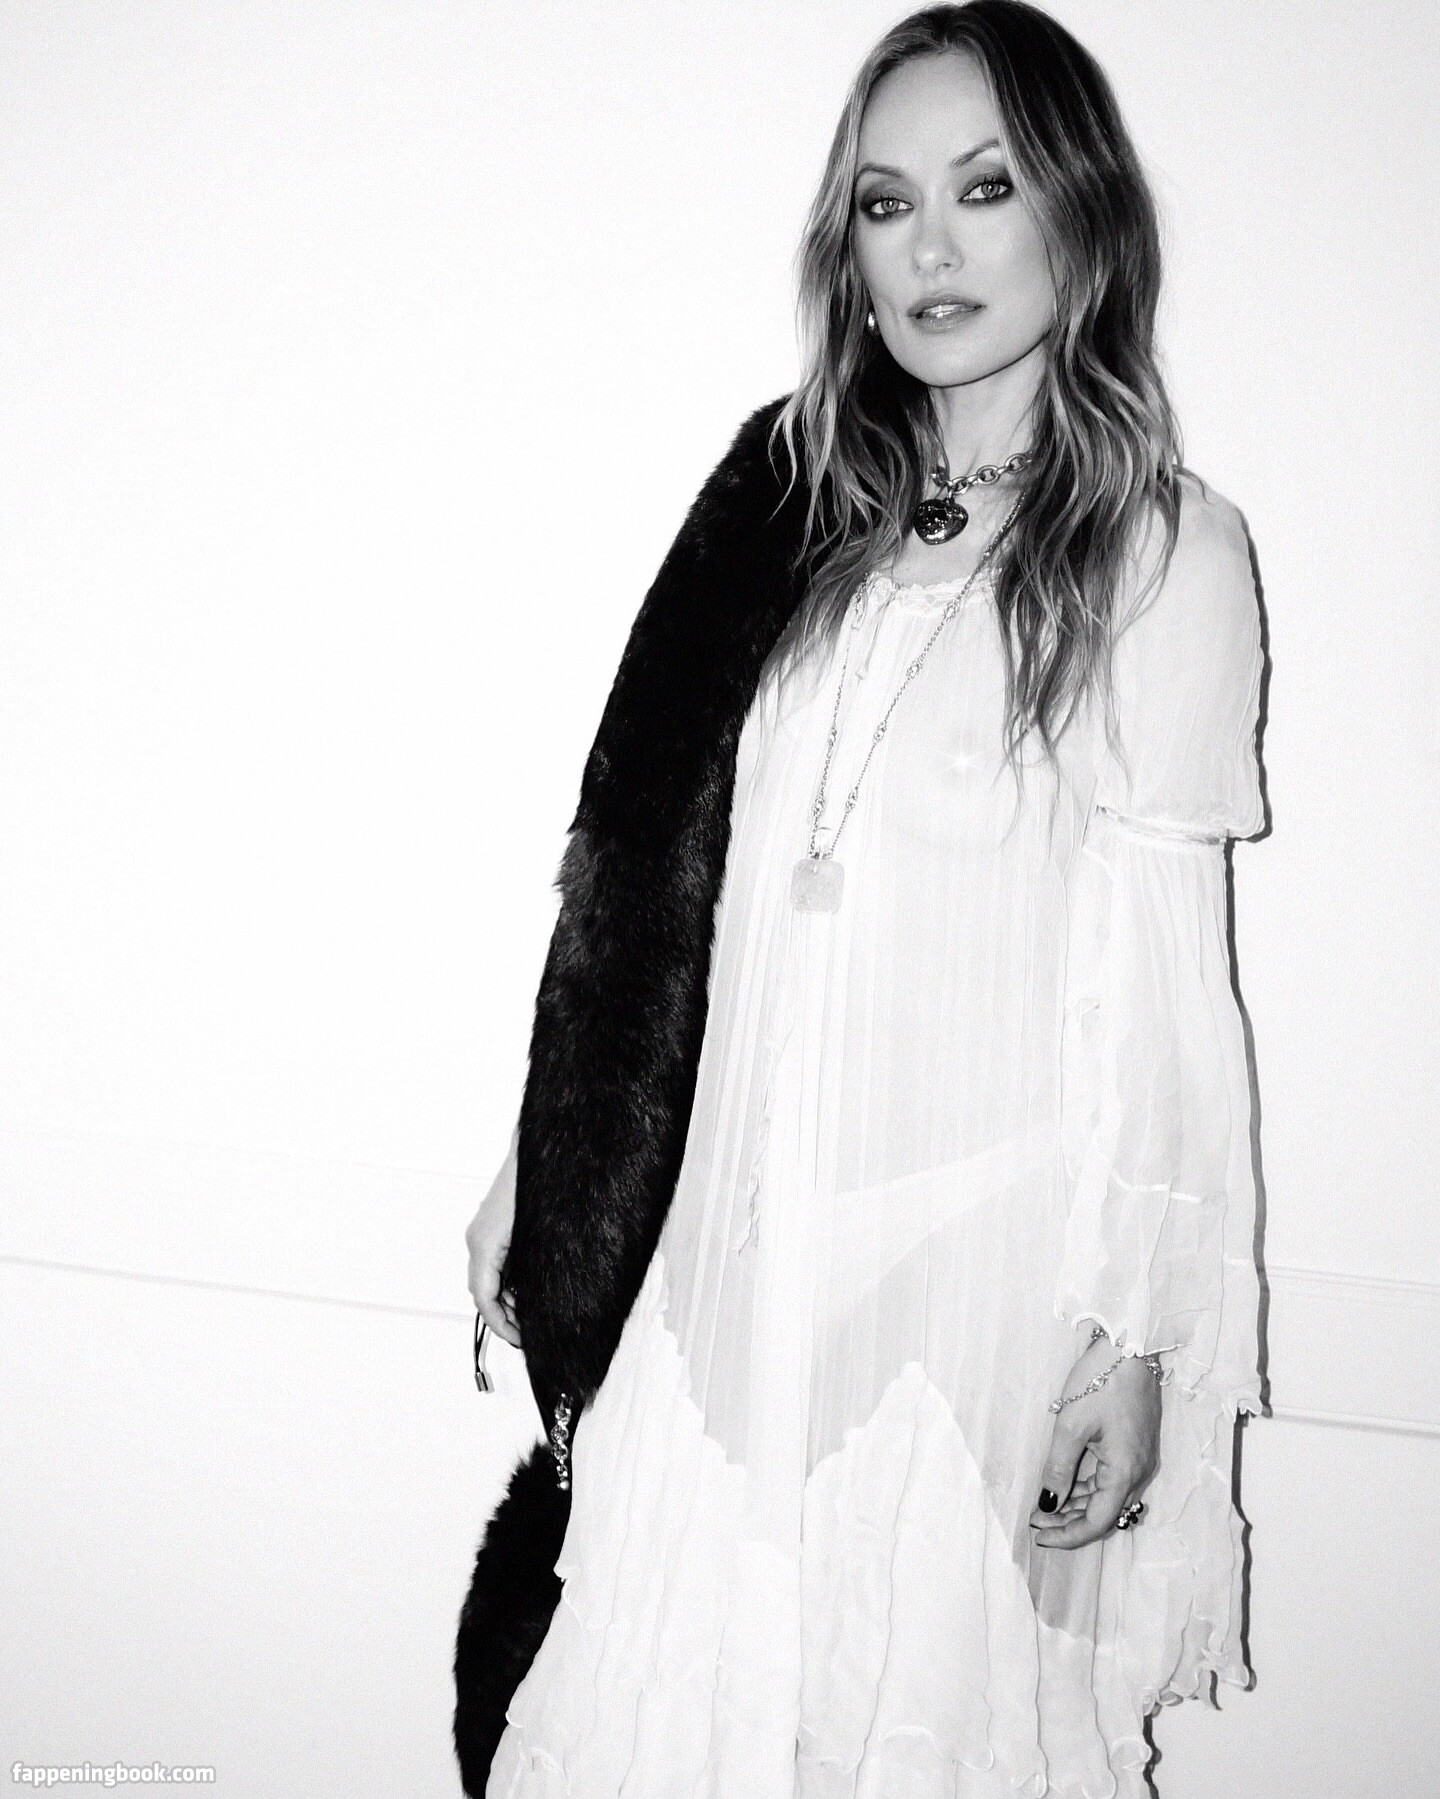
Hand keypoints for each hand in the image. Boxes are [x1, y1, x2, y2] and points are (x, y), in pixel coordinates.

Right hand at [466, 1131, 521, 1347]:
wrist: (539, 1149)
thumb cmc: (540, 1185)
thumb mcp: (538, 1238)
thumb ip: (529, 1273)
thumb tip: (531, 1303)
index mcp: (484, 1244)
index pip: (484, 1298)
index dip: (501, 1324)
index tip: (518, 1338)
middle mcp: (478, 1239)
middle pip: (483, 1292)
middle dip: (504, 1316)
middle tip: (527, 1332)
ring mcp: (483, 1233)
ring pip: (488, 1278)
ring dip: (506, 1300)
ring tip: (530, 1314)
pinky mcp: (493, 1228)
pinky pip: (494, 1263)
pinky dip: (507, 1281)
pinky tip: (527, 1288)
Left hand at [1028, 1336, 1160, 1548]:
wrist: (1130, 1347)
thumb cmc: (1100, 1381)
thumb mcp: (1071, 1426)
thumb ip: (1058, 1469)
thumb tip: (1047, 1504)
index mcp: (1125, 1472)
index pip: (1096, 1521)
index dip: (1067, 1535)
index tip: (1038, 1535)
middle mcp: (1138, 1471)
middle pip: (1103, 1513)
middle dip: (1068, 1521)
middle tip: (1035, 1519)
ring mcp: (1139, 1459)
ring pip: (1107, 1497)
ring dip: (1077, 1504)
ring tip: (1044, 1503)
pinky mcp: (1136, 1446)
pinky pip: (1112, 1478)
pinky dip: (1088, 1486)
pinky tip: (1065, 1482)